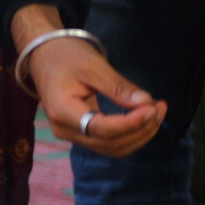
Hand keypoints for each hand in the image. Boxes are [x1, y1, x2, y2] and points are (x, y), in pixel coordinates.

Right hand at [24, 35, 166, 156]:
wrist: (45, 57)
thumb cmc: (66, 56)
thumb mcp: (93, 66)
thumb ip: (118, 87)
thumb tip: (147, 103)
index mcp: (63, 112)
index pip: (102, 129)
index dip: (131, 123)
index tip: (153, 107)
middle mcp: (65, 130)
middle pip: (110, 143)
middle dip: (140, 129)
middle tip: (160, 106)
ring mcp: (72, 135)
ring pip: (113, 148)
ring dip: (139, 134)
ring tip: (157, 111)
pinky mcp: (81, 134)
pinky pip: (110, 143)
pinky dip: (131, 134)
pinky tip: (144, 118)